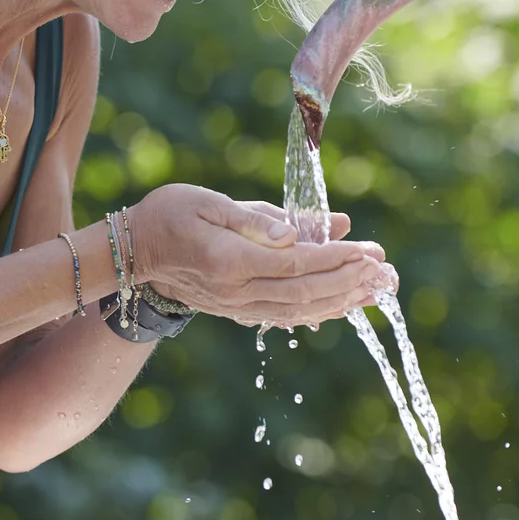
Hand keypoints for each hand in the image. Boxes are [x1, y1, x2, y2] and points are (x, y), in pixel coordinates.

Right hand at [126, 184, 395, 328]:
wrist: (131, 253)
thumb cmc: (168, 215)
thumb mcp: (208, 203)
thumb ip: (254, 218)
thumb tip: (297, 233)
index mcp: (231, 261)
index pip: (297, 264)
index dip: (337, 258)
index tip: (370, 250)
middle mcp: (237, 291)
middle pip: (305, 293)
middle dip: (351, 282)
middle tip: (387, 272)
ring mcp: (237, 306)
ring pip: (300, 310)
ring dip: (343, 302)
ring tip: (378, 292)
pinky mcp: (237, 310)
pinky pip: (285, 316)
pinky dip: (318, 313)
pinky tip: (343, 307)